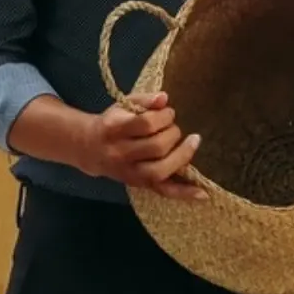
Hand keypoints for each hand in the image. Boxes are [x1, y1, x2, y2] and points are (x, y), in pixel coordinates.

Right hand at [76, 92, 205, 199]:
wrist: (90, 148)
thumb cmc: (112, 123)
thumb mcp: (123, 105)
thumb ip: (144, 100)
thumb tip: (164, 98)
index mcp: (114, 130)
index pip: (145, 124)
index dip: (163, 116)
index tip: (169, 112)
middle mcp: (121, 154)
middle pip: (156, 148)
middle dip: (173, 134)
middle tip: (174, 127)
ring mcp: (130, 173)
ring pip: (160, 171)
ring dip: (182, 156)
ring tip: (192, 142)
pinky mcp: (140, 185)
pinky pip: (163, 191)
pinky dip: (184, 193)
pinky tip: (203, 194)